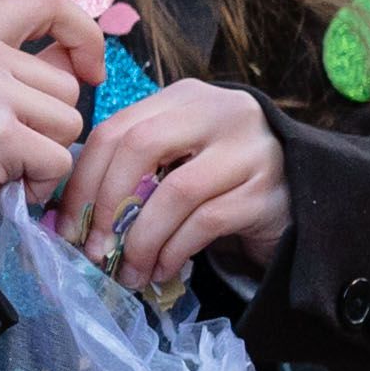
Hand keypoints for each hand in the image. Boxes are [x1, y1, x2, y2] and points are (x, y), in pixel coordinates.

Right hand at [0, 0, 100, 225]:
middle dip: (48, 123)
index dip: (82, 31)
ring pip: (69, 122)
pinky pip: (58, 161)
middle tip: (2, 142)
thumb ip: (18, 64)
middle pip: (66, 84)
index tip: (91, 68)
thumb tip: (79, 60)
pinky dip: (38, 182)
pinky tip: (1, 183)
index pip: (46, 1)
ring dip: (44, 153)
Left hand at [56, 78, 289, 287]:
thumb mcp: (178, 159)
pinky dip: (173, 251)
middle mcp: (220, 112)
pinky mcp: (268, 192)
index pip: (117, 128)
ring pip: (174, 192)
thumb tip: (71, 215)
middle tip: (93, 250)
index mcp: (185, 99)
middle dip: (106, 205)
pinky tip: (160, 270)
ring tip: (126, 271)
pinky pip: (206, 223)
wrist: (304, 198)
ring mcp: (249, 150)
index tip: (65, 225)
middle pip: (140, 147)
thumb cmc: (223, 182)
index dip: (83, 179)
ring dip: (140, 240)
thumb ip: (134, 169)